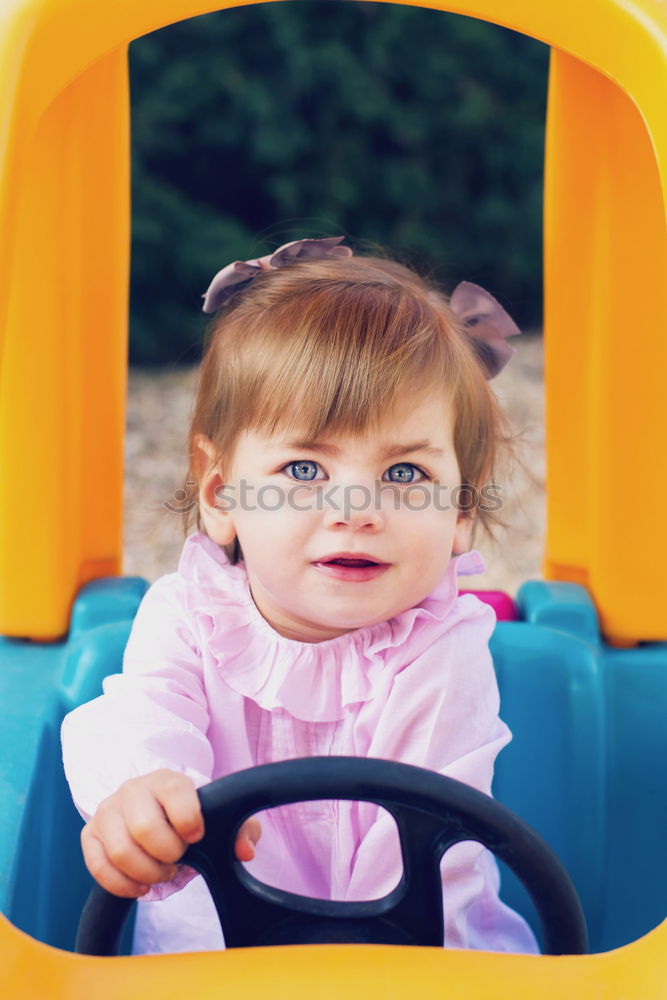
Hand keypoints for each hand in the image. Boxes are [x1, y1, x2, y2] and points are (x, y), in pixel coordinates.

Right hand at [81, 768, 261, 897]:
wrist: (156, 810)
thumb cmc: (191, 816)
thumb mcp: (221, 818)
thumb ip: (242, 829)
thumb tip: (244, 851)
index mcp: (167, 780)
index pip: (176, 795)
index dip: (190, 823)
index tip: (197, 837)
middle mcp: (133, 789)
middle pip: (144, 828)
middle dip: (167, 854)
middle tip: (178, 859)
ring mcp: (108, 810)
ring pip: (120, 851)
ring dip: (146, 872)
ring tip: (161, 871)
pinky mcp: (91, 834)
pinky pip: (98, 867)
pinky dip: (121, 884)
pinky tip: (141, 885)